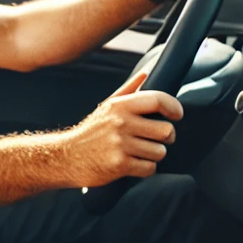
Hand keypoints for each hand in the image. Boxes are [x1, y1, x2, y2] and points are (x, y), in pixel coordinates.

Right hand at [61, 71, 181, 187]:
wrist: (66, 156)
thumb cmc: (91, 131)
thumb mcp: (107, 106)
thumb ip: (129, 90)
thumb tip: (147, 73)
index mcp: (119, 106)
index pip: (158, 100)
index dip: (174, 108)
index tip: (176, 115)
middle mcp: (120, 123)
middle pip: (166, 131)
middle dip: (164, 138)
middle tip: (153, 139)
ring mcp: (120, 144)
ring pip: (160, 152)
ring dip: (152, 155)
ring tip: (137, 152)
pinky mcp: (120, 164)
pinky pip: (150, 168)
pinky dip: (144, 168)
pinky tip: (131, 163)